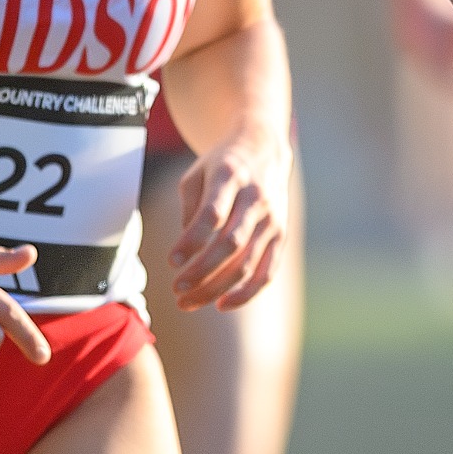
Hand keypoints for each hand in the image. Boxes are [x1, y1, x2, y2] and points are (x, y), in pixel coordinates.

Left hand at [170, 130, 290, 311]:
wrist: (265, 149)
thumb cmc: (222, 165)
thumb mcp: (197, 173)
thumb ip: (189, 207)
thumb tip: (186, 250)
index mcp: (231, 176)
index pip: (213, 214)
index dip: (192, 241)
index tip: (171, 261)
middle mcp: (256, 198)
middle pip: (230, 244)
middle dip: (201, 271)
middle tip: (176, 289)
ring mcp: (272, 218)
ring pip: (247, 263)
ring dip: (216, 288)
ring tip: (187, 302)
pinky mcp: (281, 234)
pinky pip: (268, 271)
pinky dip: (247, 292)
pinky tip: (223, 305)